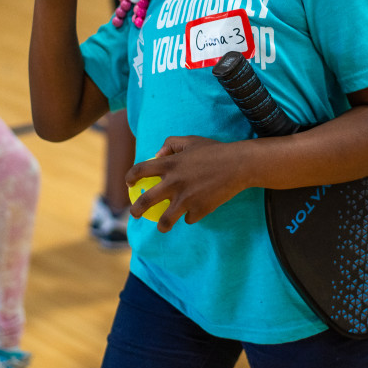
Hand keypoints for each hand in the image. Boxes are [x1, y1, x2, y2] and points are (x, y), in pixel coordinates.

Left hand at [126, 136, 250, 231]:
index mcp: (169, 165)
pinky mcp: (199, 210)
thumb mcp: (191, 140)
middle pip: (145, 202)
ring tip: (162, 227)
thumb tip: (157, 155)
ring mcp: (186, 199)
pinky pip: (189, 218)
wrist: (238, 165)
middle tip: (135, 213)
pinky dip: (191, 216)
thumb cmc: (214, 150)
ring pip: (165, 221)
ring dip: (162, 226)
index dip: (130, 177)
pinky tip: (196, 211)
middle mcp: (174, 183)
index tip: (129, 183)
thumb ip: (171, 144)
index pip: (140, 171)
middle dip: (136, 210)